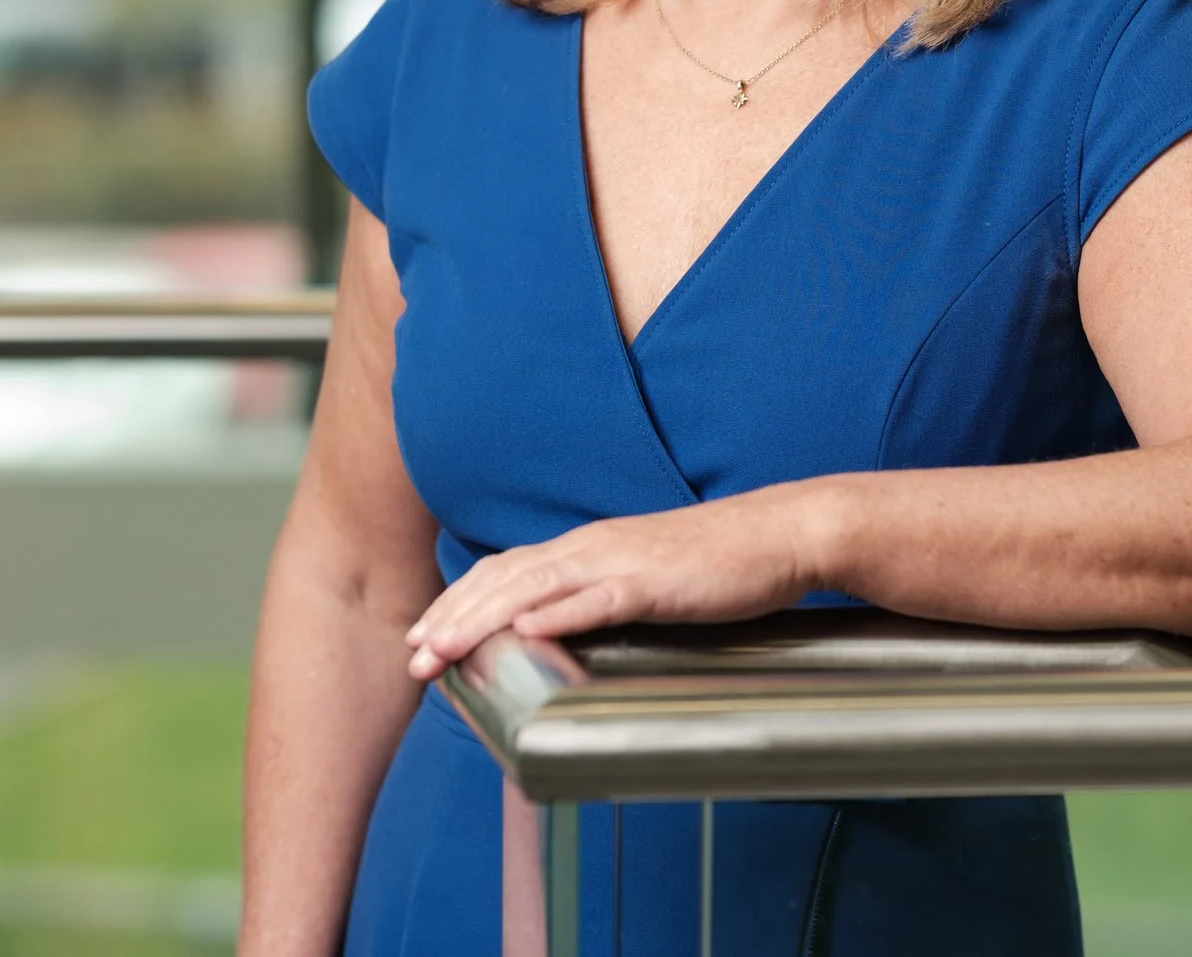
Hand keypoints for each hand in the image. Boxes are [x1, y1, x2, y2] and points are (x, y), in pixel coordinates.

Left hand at [404, 482, 841, 679]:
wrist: (779, 535)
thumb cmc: (717, 563)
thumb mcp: (644, 579)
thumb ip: (600, 597)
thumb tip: (559, 630)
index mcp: (589, 548)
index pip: (506, 570)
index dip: (458, 602)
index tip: (422, 635)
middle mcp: (593, 547)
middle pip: (504, 578)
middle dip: (451, 617)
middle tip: (412, 655)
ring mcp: (621, 562)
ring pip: (534, 588)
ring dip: (482, 619)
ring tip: (443, 649)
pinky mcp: (654, 582)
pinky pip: (597, 599)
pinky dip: (556, 614)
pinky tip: (527, 631)